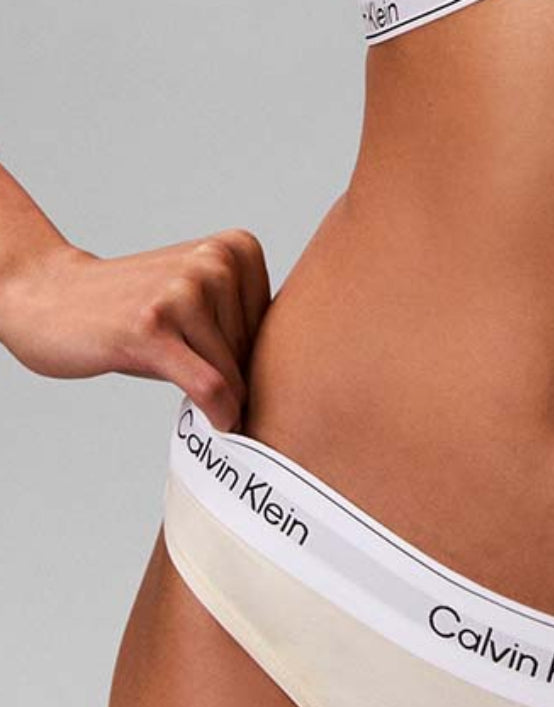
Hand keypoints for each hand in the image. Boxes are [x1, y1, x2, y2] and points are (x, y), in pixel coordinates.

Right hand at [0, 230, 269, 431]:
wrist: (53, 299)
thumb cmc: (143, 318)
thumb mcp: (207, 309)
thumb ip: (256, 331)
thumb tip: (311, 389)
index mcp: (238, 249)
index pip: (278, 333)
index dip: (255, 361)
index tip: (227, 359)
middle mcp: (214, 260)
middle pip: (257, 355)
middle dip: (236, 380)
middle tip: (197, 372)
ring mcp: (183, 290)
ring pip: (234, 376)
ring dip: (219, 397)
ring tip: (176, 372)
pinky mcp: (153, 325)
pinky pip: (210, 387)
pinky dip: (220, 413)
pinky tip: (219, 423)